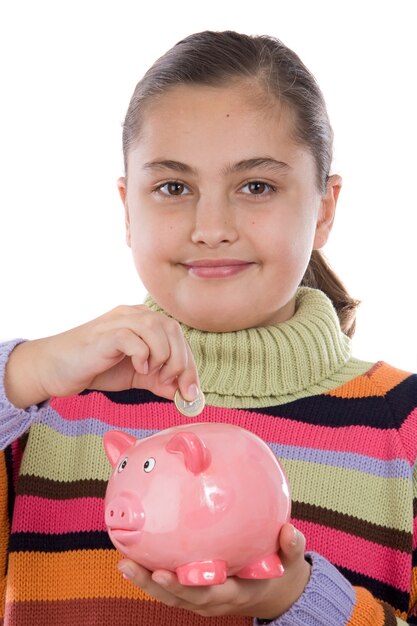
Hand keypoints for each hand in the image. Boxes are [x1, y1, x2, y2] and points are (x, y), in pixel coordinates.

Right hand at [5, 305, 199, 407]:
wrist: (55, 369)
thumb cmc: (95, 368)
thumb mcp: (136, 376)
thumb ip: (159, 380)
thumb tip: (185, 394)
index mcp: (143, 321)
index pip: (177, 335)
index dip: (189, 363)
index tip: (191, 390)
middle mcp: (133, 315)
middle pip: (172, 329)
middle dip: (180, 361)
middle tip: (171, 384)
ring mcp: (119, 321)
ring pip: (157, 328)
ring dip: (164, 357)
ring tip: (152, 375)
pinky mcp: (106, 334)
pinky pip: (135, 338)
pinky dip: (144, 355)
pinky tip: (138, 368)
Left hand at [117, 523, 310, 619]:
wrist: (276, 591)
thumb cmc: (280, 570)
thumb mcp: (290, 560)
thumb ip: (291, 546)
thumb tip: (290, 530)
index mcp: (236, 592)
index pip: (207, 593)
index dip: (184, 586)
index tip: (163, 572)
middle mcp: (215, 601)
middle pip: (180, 598)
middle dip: (153, 585)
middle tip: (129, 565)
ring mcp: (204, 600)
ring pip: (170, 597)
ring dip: (145, 583)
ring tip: (123, 563)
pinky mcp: (196, 593)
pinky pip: (171, 590)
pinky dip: (151, 579)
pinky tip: (134, 560)